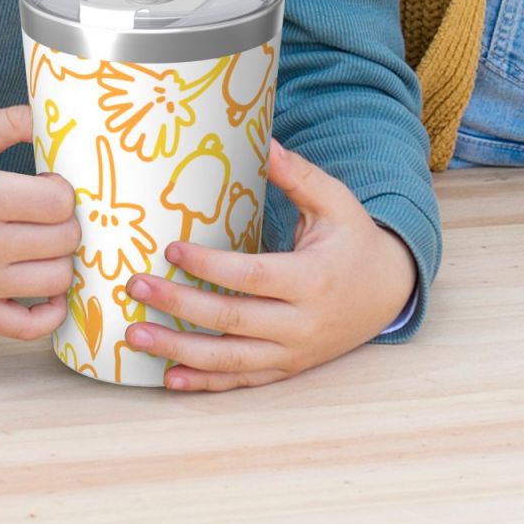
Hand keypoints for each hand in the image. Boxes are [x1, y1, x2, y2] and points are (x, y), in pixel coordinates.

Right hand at [0, 105, 80, 339]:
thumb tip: (55, 116)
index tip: (49, 182)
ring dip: (63, 257)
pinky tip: (48, 286)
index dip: (64, 188)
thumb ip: (10, 121)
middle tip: (48, 209)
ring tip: (46, 239)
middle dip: (67, 219)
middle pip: (63, 240)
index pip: (57, 203)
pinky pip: (27, 328)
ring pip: (56, 280)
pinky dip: (50, 312)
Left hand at [122, 139, 417, 390]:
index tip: (172, 249)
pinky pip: (241, 382)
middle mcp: (303, 323)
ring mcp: (294, 353)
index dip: (210, 266)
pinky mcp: (287, 369)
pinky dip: (204, 384)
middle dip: (178, 305)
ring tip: (134, 335)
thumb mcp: (335, 202)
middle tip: (135, 287)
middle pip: (231, 320)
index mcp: (314, 279)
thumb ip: (298, 175)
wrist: (388, 292)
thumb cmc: (354, 239)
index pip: (252, 276)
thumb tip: (264, 140)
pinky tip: (168, 378)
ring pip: (229, 361)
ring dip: (177, 351)